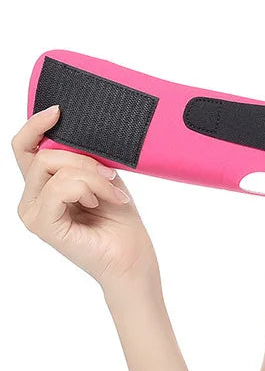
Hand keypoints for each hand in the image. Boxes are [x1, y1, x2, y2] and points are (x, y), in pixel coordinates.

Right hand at [12, 104, 160, 290]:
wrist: (132, 259)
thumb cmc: (121, 222)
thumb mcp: (106, 177)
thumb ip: (85, 157)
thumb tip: (74, 131)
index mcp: (44, 185)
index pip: (25, 147)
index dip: (37, 125)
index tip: (59, 111)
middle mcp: (32, 198)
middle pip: (44, 153)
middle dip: (84, 159)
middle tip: (112, 178)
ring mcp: (33, 212)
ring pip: (53, 166)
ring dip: (93, 176)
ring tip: (112, 195)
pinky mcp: (42, 224)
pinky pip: (59, 187)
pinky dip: (88, 187)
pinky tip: (102, 202)